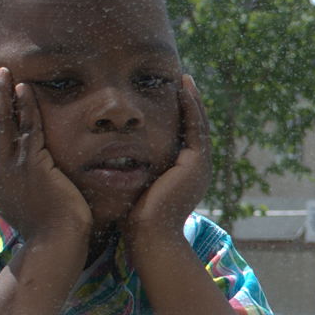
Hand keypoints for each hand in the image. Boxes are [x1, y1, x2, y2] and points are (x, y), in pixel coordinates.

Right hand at [0, 66, 91, 247]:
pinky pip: (27, 128)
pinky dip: (25, 106)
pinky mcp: (31, 166)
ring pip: (0, 122)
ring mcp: (10, 169)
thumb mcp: (19, 199)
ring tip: (3, 73)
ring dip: (1, 94)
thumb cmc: (45, 224)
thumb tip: (10, 166)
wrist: (55, 242)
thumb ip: (11, 180)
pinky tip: (24, 89)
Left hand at [124, 74, 210, 250]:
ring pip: (199, 124)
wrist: (149, 236)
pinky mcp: (196, 163)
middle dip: (190, 102)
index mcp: (185, 174)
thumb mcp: (137, 186)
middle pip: (196, 127)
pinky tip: (182, 89)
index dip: (180, 114)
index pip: (185, 137)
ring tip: (184, 78)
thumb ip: (134, 170)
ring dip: (192, 99)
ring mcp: (200, 166)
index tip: (171, 94)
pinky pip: (196, 127)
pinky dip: (190, 107)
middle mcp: (198, 169)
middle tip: (182, 79)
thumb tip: (114, 159)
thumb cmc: (134, 218)